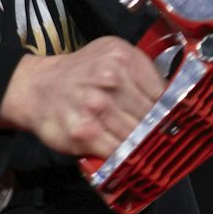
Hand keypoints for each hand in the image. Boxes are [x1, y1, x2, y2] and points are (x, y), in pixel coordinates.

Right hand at [0, 36, 165, 157]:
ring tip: (146, 148)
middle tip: (162, 139)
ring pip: (138, 135)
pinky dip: (126, 157)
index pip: (162, 92)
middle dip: (157, 129)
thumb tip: (174, 101)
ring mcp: (97, 107)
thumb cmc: (80, 73)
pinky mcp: (85, 133)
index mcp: (122, 57)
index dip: (171, 110)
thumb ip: (142, 73)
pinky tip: (127, 156)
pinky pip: (119, 151)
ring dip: (143, 145)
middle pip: (152, 115)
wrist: (37, 88)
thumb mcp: (111, 56)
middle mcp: (110, 79)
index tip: (175, 120)